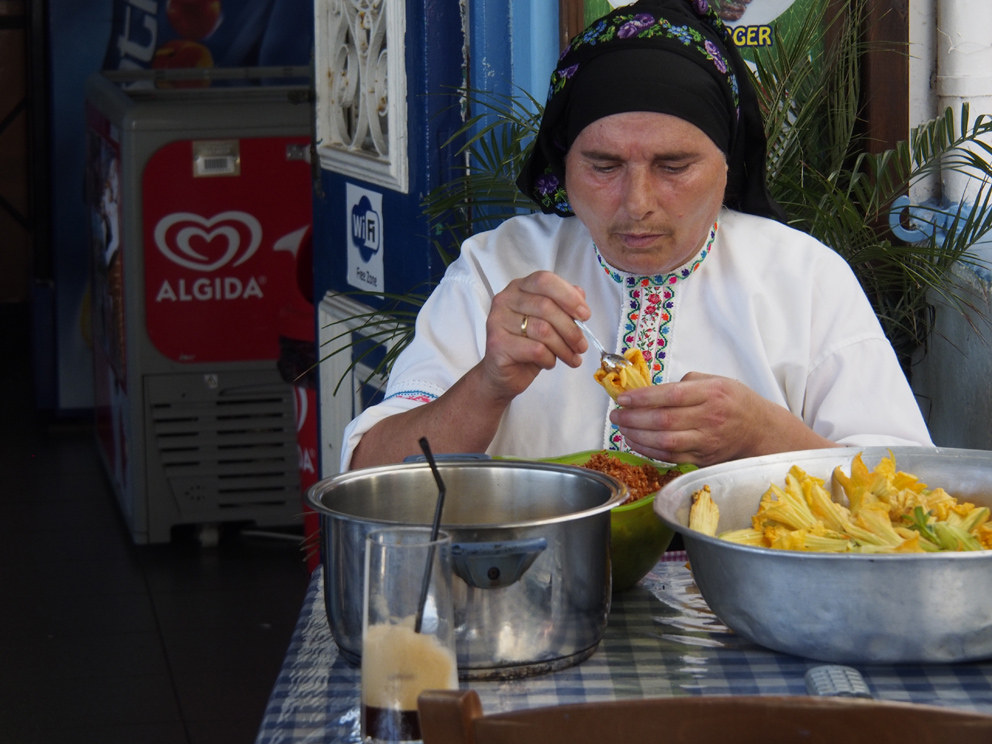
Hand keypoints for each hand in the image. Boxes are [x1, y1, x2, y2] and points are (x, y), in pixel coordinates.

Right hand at [478, 271, 589, 402]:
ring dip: (564, 347)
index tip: (585, 315)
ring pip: (543, 330)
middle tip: (582, 346)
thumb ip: (564, 305)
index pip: (545, 280)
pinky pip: (535, 349)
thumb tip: (580, 295)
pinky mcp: (497, 343)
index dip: (568, 296)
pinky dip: (549, 359)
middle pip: (546, 306)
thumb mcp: (550, 323)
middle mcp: (505, 299)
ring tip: (571, 358)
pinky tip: (550, 363)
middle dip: (571, 329)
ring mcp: (497, 320)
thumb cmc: (528, 346)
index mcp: (519, 288)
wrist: (504, 374)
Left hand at [610, 371, 835, 465]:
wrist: (759, 430)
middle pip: (664, 421)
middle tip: (616, 415)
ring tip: (622, 429)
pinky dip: (649, 451)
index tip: (622, 398)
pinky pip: (670, 457)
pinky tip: (636, 442)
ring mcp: (707, 442)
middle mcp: (710, 418)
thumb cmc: (734, 401)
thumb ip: (685, 382)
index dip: (642, 398)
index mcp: (711, 394)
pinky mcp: (703, 459)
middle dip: (633, 418)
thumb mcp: (715, 380)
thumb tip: (652, 390)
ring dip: (637, 437)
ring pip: (665, 442)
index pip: (671, 396)